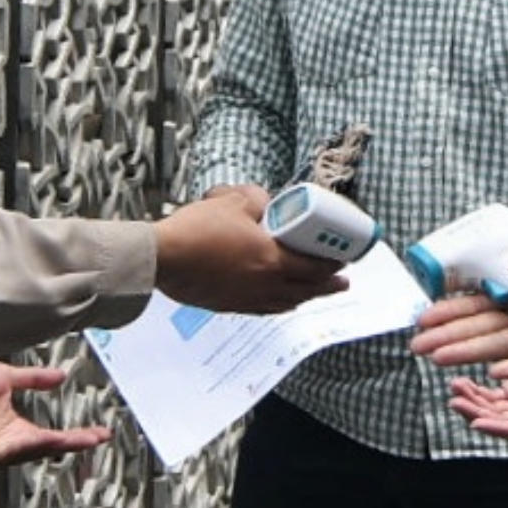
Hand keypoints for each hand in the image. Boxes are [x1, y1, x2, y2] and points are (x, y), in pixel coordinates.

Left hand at [0, 363, 111, 471]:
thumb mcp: (8, 378)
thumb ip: (34, 379)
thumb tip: (61, 376)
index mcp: (16, 429)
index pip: (53, 436)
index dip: (77, 435)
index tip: (100, 432)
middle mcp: (11, 444)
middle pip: (51, 447)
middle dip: (77, 443)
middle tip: (100, 438)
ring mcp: (0, 453)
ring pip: (37, 450)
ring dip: (61, 443)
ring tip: (85, 438)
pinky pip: (17, 451)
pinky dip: (35, 445)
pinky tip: (51, 439)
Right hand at [153, 185, 349, 313]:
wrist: (162, 258)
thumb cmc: (197, 230)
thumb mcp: (233, 202)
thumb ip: (258, 200)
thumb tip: (267, 201)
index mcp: (271, 261)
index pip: (313, 267)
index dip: (332, 265)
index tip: (344, 261)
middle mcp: (264, 285)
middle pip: (306, 290)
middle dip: (327, 287)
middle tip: (341, 284)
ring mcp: (246, 299)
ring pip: (285, 303)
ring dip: (304, 298)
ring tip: (312, 294)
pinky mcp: (228, 305)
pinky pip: (263, 308)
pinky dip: (278, 304)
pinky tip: (277, 301)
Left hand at [448, 365, 507, 439]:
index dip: (500, 429)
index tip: (476, 423)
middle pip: (503, 423)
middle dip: (478, 414)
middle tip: (455, 401)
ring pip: (493, 411)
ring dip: (472, 402)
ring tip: (455, 387)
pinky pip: (491, 398)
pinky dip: (475, 392)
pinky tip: (460, 383)